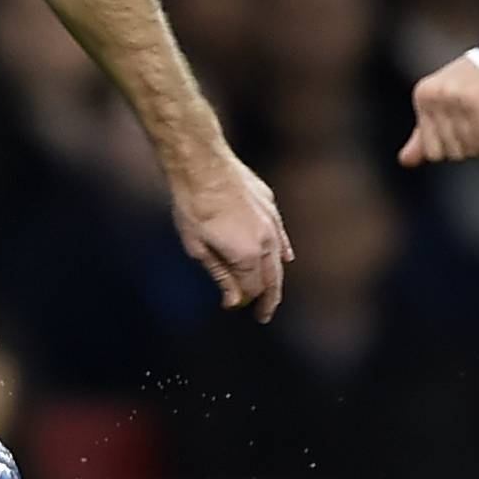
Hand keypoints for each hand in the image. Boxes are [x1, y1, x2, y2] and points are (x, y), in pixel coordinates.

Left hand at [170, 151, 292, 321]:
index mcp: (248, 255)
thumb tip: (234, 302)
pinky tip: (285, 258)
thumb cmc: (193, 206)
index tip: (231, 306)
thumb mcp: (198, 248)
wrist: (201, 163)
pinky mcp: (270, 204)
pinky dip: (282, 250)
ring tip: (272, 292)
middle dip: (268, 299)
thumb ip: (220, 276)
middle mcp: (267, 241)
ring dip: (275, 276)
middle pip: (272, 278)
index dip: (243, 301)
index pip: (252, 289)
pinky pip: (280, 235)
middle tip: (264, 315)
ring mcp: (272, 221)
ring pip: (279, 256)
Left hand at [399, 55, 478, 165]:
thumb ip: (424, 136)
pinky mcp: (477, 103)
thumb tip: (404, 162)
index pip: (432, 152)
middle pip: (452, 153)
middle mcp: (435, 97)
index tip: (465, 130)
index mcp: (423, 96)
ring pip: (471, 148)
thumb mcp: (442, 107)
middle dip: (471, 144)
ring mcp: (454, 99)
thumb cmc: (473, 87)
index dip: (453, 148)